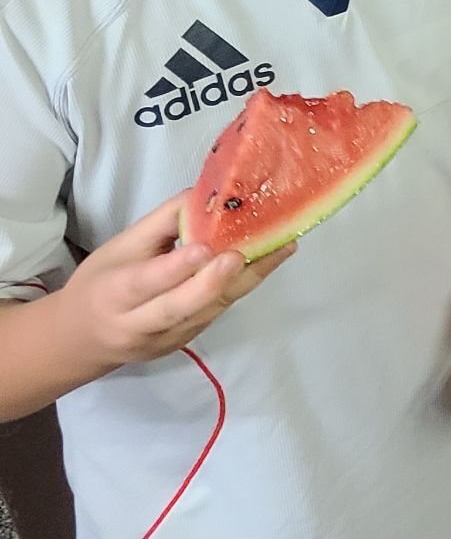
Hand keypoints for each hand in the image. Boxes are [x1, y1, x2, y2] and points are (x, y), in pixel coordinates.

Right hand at [58, 195, 293, 370]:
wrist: (83, 339)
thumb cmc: (100, 283)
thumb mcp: (118, 248)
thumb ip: (159, 223)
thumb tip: (204, 195)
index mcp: (113, 295)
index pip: (145, 284)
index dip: (175, 269)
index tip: (204, 249)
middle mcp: (137, 325)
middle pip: (178, 308)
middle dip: (211, 284)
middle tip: (240, 256)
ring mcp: (164, 340)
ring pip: (206, 312)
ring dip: (245, 280)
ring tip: (280, 248)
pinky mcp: (184, 344)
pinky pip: (214, 315)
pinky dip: (240, 288)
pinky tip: (268, 262)